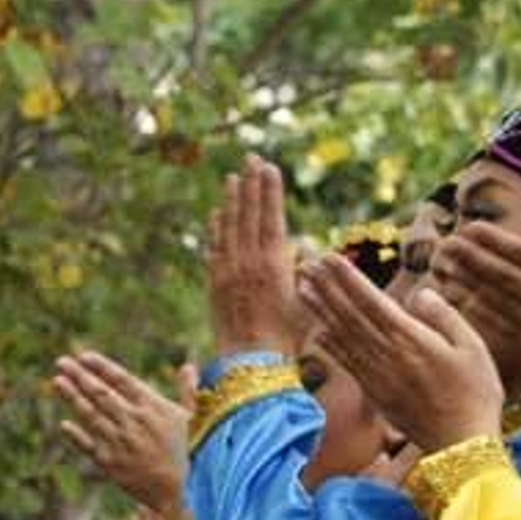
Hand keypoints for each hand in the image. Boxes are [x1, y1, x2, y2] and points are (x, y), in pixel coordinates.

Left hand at [54, 353, 193, 519]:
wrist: (184, 491)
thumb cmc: (194, 452)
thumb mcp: (195, 418)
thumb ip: (188, 391)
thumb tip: (188, 366)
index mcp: (153, 407)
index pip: (122, 380)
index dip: (102, 367)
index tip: (84, 356)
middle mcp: (133, 421)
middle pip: (100, 393)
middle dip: (80, 376)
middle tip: (61, 361)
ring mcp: (119, 442)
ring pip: (90, 415)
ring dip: (72, 397)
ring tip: (56, 382)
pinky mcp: (110, 464)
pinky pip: (87, 445)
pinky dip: (75, 435)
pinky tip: (64, 424)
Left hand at [206, 155, 301, 357]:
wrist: (251, 362)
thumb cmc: (288, 338)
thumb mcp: (306, 304)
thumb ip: (304, 274)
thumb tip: (305, 252)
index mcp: (274, 264)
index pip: (271, 217)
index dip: (270, 191)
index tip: (270, 167)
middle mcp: (248, 262)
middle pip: (249, 214)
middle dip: (251, 184)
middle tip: (251, 158)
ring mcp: (228, 271)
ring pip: (228, 226)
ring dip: (231, 200)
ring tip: (233, 177)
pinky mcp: (215, 283)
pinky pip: (214, 247)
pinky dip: (215, 228)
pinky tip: (216, 214)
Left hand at [300, 254, 502, 451]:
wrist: (462, 446)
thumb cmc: (476, 393)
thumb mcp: (473, 347)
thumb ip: (444, 317)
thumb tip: (418, 294)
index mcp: (412, 340)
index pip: (371, 301)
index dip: (347, 279)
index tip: (328, 258)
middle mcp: (388, 356)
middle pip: (350, 316)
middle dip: (326, 288)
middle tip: (305, 264)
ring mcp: (379, 377)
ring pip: (343, 337)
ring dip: (321, 311)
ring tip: (303, 288)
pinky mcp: (377, 394)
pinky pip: (348, 363)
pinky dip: (332, 345)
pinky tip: (319, 332)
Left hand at [433, 217, 520, 403]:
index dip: (495, 242)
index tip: (468, 228)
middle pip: (505, 280)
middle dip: (473, 261)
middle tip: (443, 245)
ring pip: (502, 306)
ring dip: (473, 286)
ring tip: (448, 271)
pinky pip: (512, 332)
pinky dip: (488, 318)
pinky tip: (472, 309)